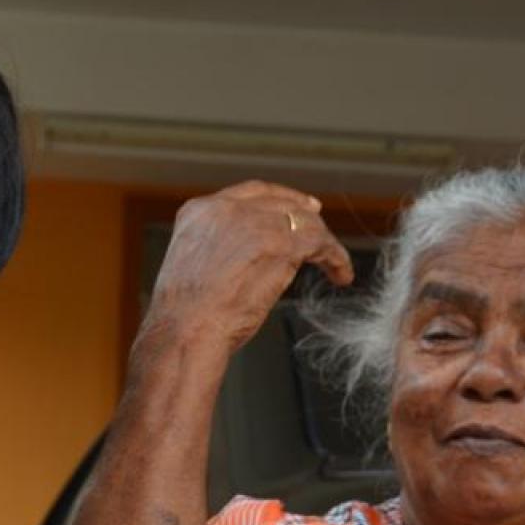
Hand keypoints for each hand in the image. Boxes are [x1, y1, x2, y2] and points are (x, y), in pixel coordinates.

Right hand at [142, 181, 352, 352]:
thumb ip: (216, 248)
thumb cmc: (185, 315)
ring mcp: (255, 223)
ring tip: (333, 263)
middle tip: (319, 224)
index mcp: (199, 211)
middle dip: (303, 212)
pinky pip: (320, 243)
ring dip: (323, 242)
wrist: (186, 330)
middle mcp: (227, 209)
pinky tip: (340, 274)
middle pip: (279, 202)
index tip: (294, 206)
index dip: (277, 199)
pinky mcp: (281, 243)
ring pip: (303, 221)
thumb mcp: (191, 265)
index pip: (248, 194)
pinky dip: (336, 258)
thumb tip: (244, 256)